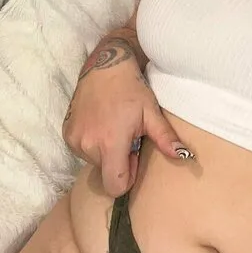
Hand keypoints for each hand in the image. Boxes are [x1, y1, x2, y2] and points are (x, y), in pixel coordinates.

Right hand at [62, 46, 191, 196]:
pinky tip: (100, 123)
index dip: (127, 176)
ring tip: (113, 126)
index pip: (115, 185)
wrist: (105, 67)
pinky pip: (82, 150)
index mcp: (111, 143)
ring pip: (94, 162)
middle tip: (126, 135)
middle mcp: (88, 145)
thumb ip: (165, 139)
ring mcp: (74, 139)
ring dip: (105, 151)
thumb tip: (184, 156)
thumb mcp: (151, 113)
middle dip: (118, 161)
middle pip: (106, 173)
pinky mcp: (66, 133)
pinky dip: (92, 143)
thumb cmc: (132, 89)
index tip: (133, 154)